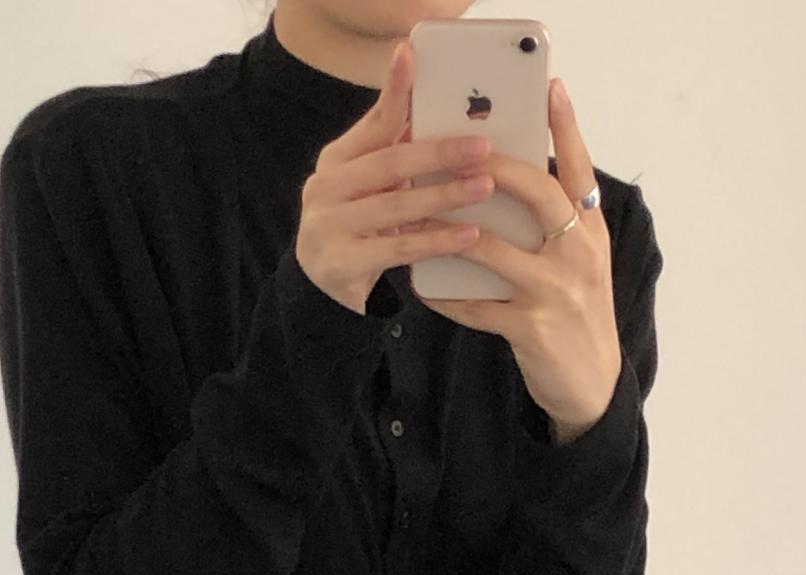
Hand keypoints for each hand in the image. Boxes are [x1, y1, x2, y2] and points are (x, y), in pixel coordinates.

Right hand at [297, 37, 498, 316]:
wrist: (321, 286)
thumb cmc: (357, 226)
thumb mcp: (369, 185)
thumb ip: (394, 151)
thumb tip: (440, 111)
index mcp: (337, 159)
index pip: (374, 122)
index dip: (395, 91)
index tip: (412, 56)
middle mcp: (326, 187)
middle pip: (389, 163)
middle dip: (439, 154)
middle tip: (482, 147)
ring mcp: (329, 226)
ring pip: (395, 206)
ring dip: (444, 195)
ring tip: (484, 187)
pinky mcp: (342, 263)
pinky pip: (398, 249)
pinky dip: (436, 240)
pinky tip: (467, 235)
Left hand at [412, 78, 622, 435]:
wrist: (592, 384)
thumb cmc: (577, 313)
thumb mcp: (581, 261)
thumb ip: (558, 223)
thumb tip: (517, 181)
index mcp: (591, 230)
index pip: (580, 169)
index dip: (567, 127)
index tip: (550, 88)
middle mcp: (579, 254)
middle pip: (540, 196)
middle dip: (499, 169)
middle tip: (463, 150)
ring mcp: (555, 292)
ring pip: (496, 250)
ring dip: (454, 231)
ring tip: (422, 215)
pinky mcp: (530, 329)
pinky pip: (477, 306)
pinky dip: (447, 295)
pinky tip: (424, 285)